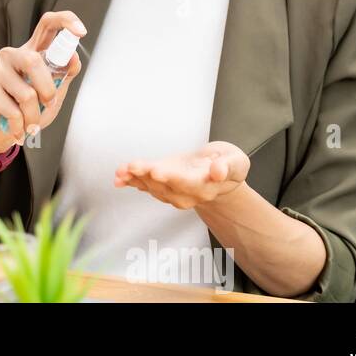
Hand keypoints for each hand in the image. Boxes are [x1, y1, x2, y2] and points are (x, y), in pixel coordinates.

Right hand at [0, 11, 85, 156]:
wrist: (0, 134)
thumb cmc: (28, 111)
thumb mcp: (53, 94)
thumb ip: (63, 75)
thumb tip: (74, 58)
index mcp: (32, 51)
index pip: (48, 24)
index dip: (66, 21)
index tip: (82, 32)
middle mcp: (13, 55)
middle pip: (33, 60)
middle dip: (47, 90)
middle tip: (49, 105)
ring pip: (26, 94)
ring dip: (34, 117)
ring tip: (31, 125)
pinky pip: (13, 111)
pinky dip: (20, 126)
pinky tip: (17, 130)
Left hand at [115, 141, 250, 209]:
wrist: (219, 176)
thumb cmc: (228, 164)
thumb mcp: (237, 161)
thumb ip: (228, 166)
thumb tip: (218, 171)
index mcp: (205, 185)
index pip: (187, 183)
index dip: (172, 177)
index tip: (157, 170)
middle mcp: (187, 193)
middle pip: (165, 185)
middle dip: (147, 176)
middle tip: (131, 167)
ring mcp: (173, 192)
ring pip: (152, 186)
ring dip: (135, 178)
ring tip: (121, 170)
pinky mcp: (162, 186)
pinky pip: (145, 185)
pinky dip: (131, 181)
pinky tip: (119, 177)